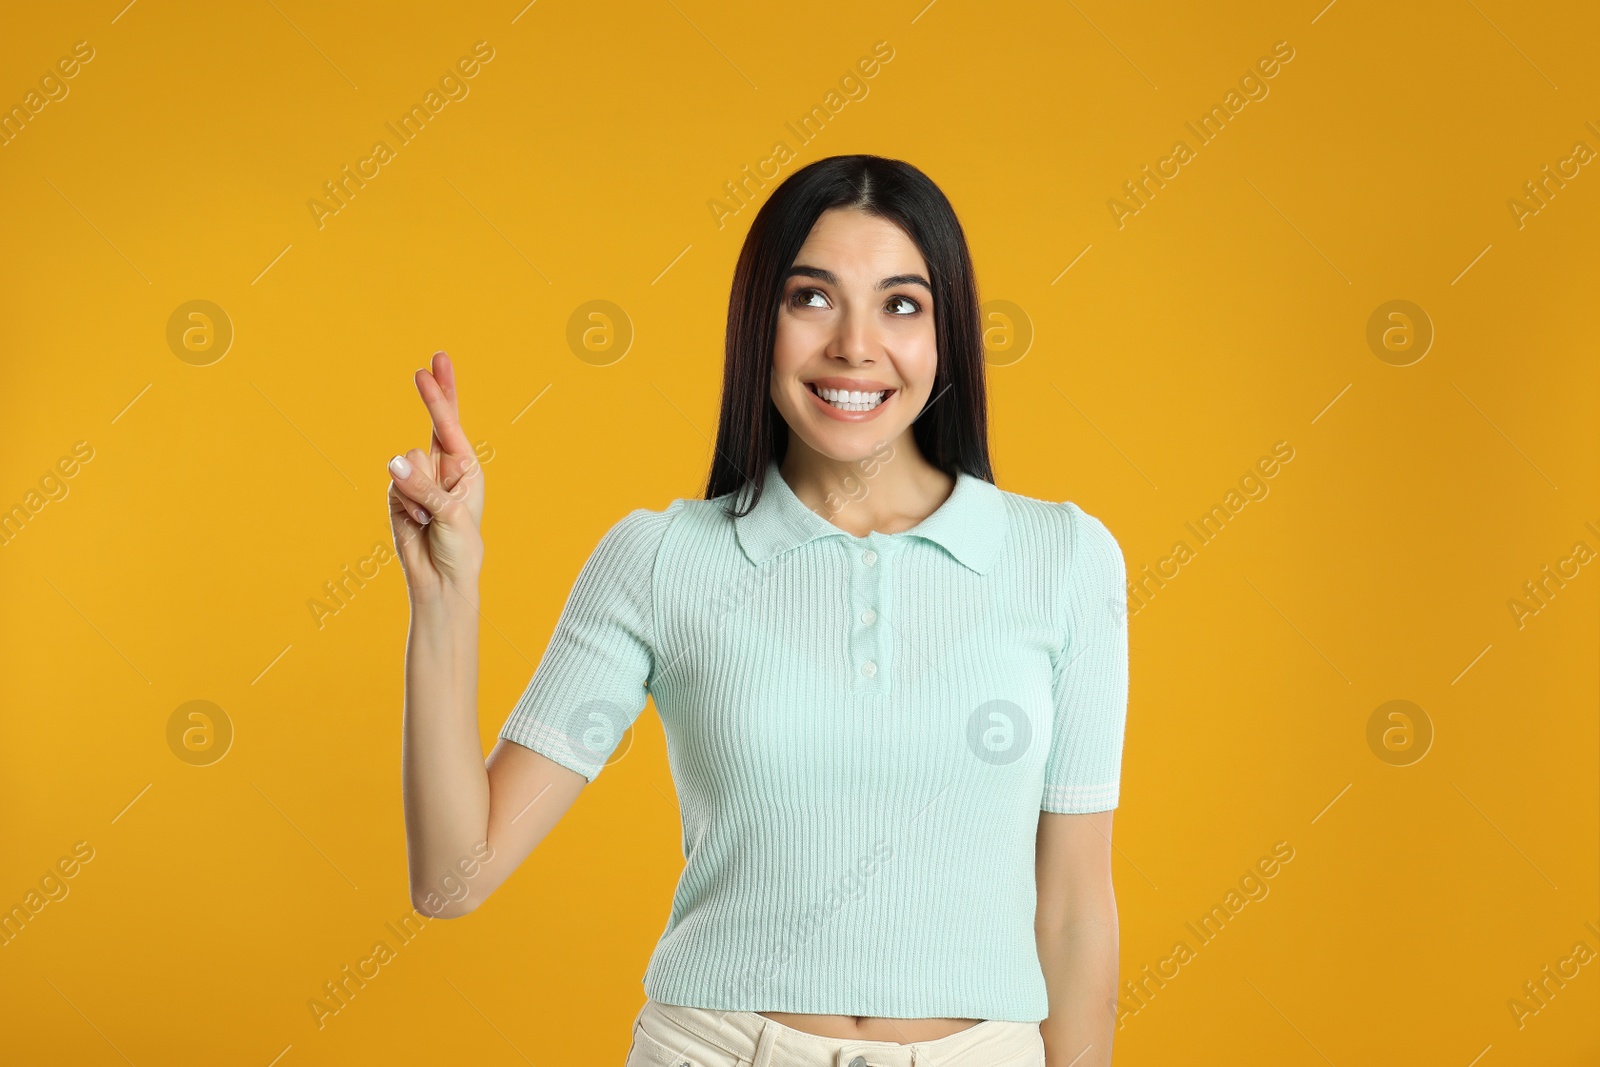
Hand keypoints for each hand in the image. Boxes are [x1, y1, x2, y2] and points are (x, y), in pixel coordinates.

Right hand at [387, 352, 485, 600]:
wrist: (439, 581)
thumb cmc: (459, 549)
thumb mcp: (451, 515)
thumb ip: (424, 488)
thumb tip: (392, 463)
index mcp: (466, 469)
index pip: (452, 424)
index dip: (442, 394)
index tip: (434, 364)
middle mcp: (442, 469)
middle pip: (432, 424)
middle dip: (431, 397)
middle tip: (424, 368)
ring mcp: (418, 480)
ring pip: (406, 462)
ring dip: (417, 491)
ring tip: (429, 517)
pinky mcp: (398, 495)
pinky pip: (394, 485)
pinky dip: (405, 505)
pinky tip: (416, 523)